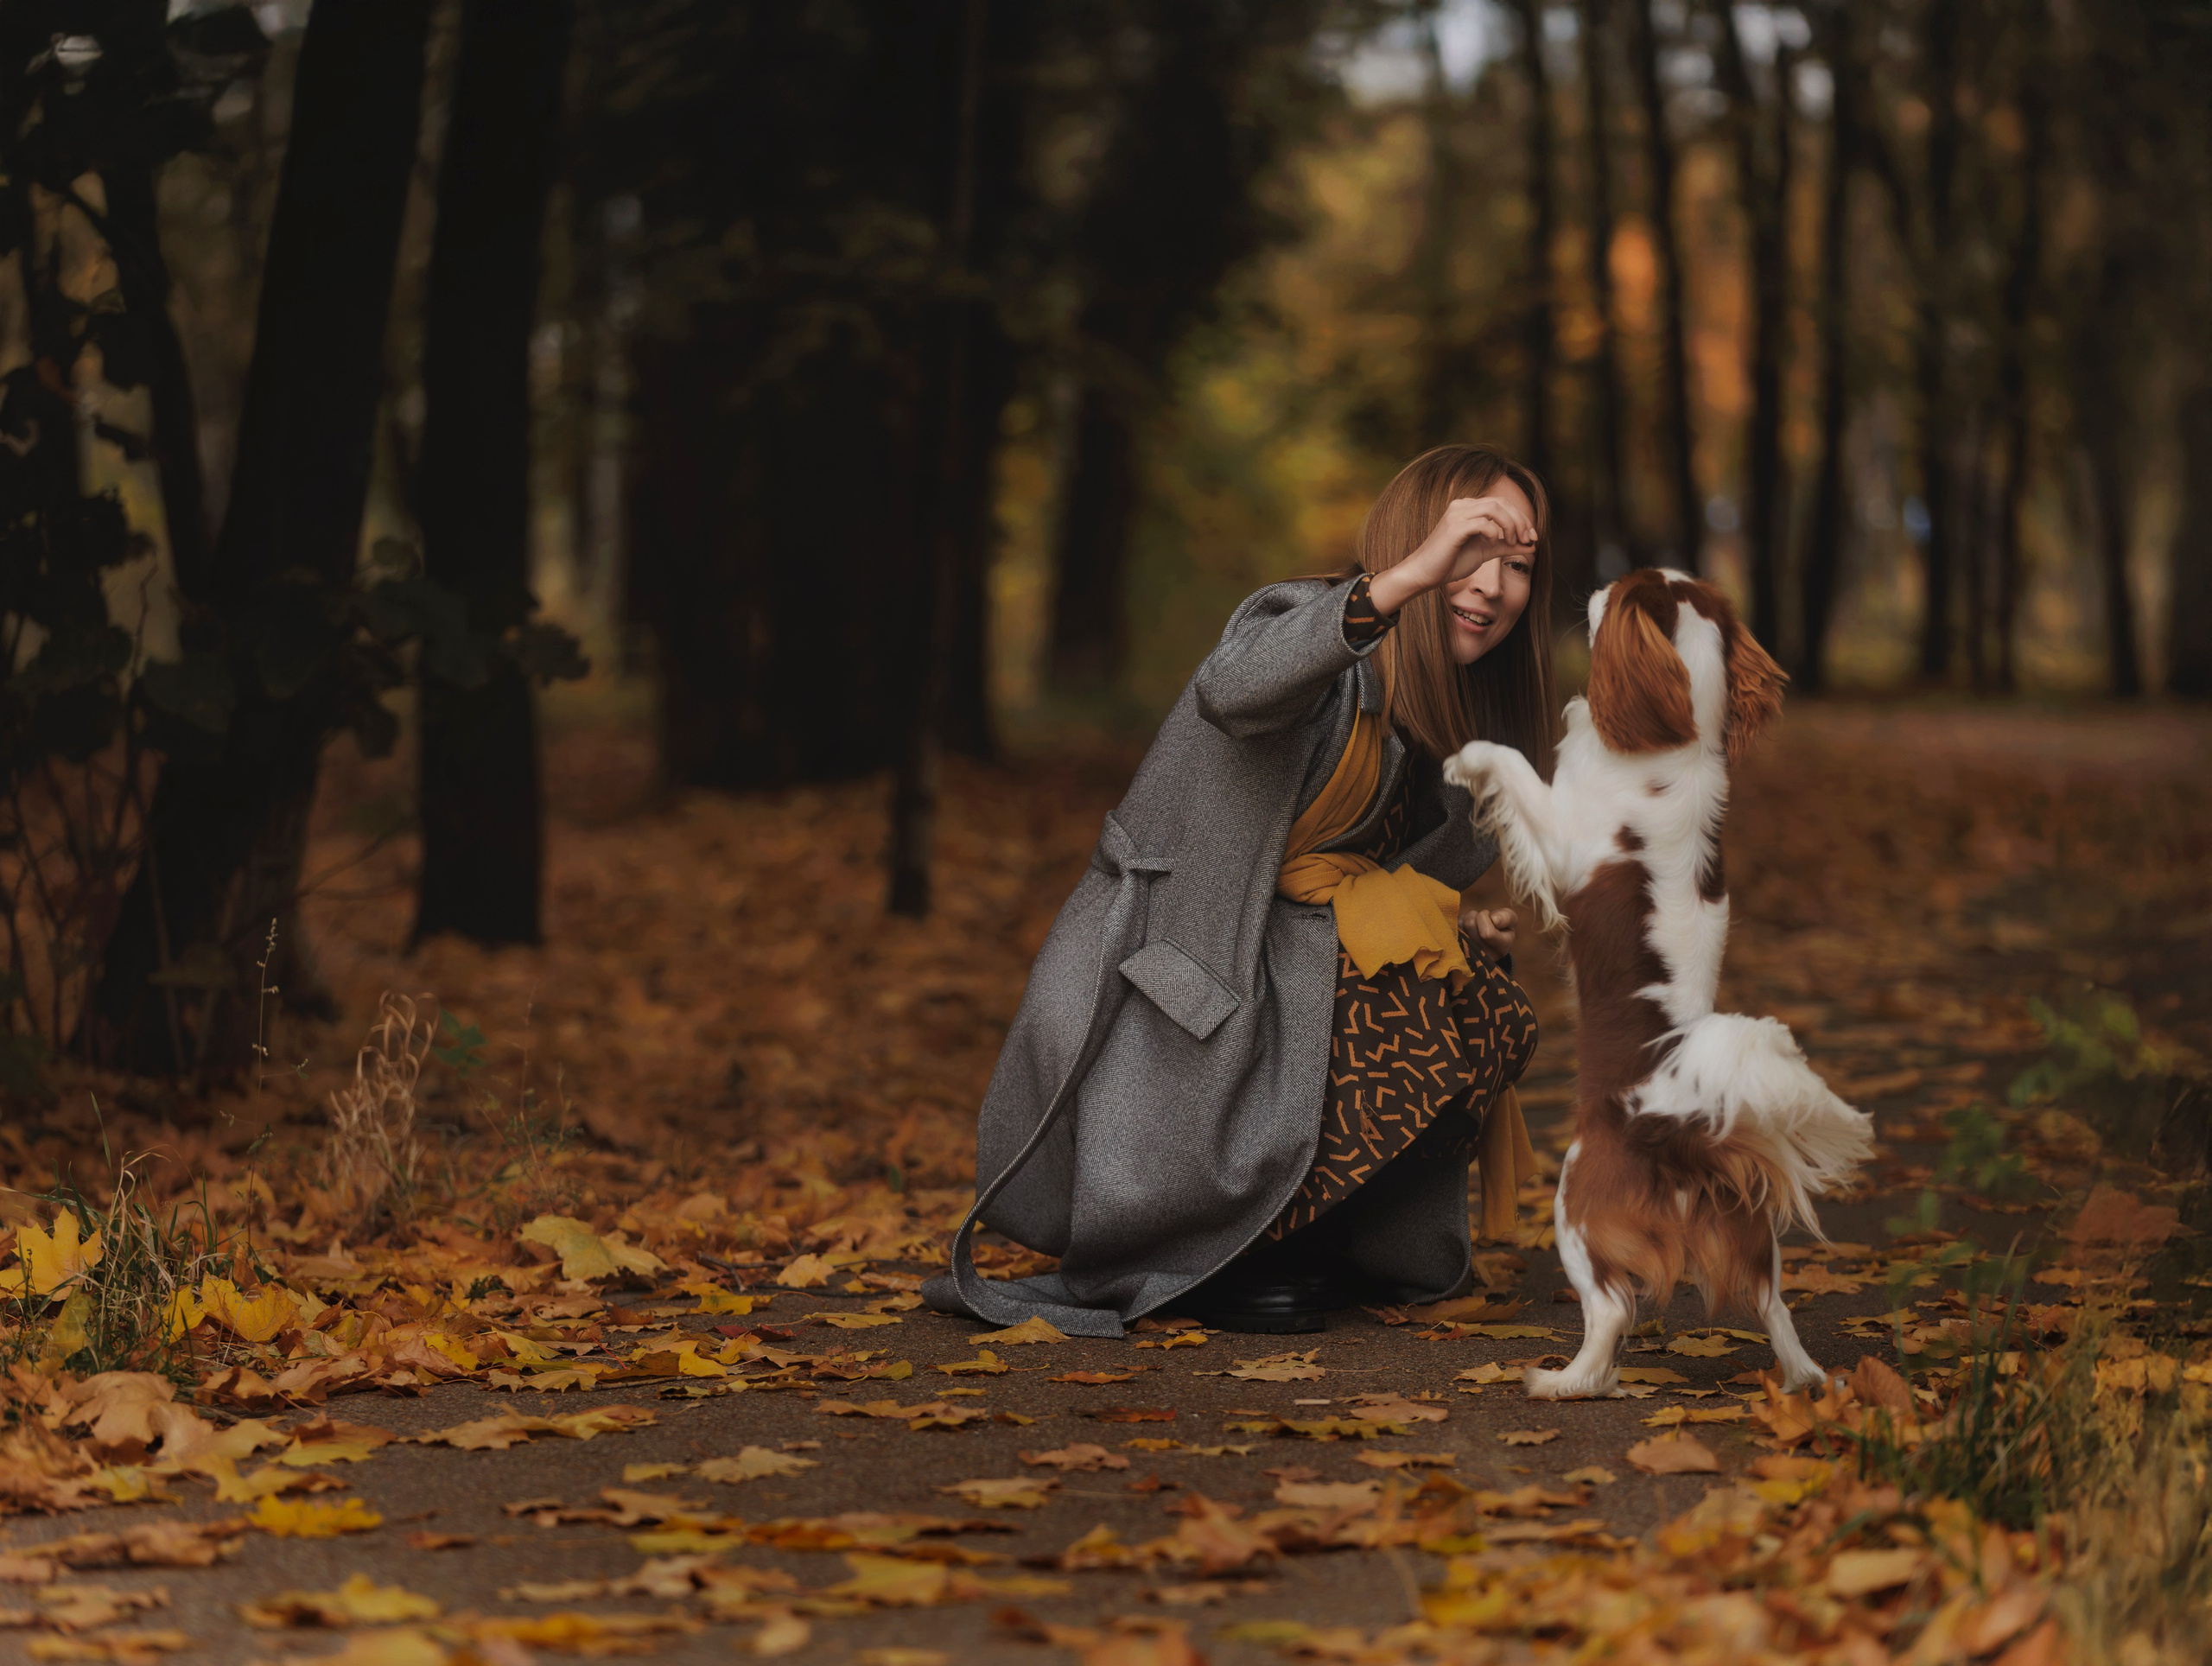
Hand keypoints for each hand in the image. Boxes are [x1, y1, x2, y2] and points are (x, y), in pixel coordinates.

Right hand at [1368, 496, 1537, 617]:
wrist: (1424, 574)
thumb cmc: (1450, 563)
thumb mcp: (1485, 552)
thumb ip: (1506, 546)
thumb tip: (1532, 546)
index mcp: (1469, 508)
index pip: (1502, 504)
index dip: (1522, 518)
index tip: (1533, 537)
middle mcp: (1462, 506)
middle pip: (1501, 502)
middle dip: (1521, 521)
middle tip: (1528, 539)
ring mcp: (1457, 515)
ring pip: (1494, 508)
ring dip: (1511, 525)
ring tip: (1513, 542)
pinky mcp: (1454, 528)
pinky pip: (1482, 523)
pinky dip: (1494, 533)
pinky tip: (1492, 544)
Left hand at [1461, 905, 1516, 962]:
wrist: (1490, 941)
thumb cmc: (1501, 928)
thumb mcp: (1510, 921)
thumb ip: (1506, 917)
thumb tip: (1494, 920)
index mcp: (1500, 949)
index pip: (1487, 933)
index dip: (1486, 917)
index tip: (1491, 918)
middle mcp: (1483, 955)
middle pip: (1470, 924)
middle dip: (1477, 915)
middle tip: (1483, 920)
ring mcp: (1468, 953)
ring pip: (1460, 924)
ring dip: (1468, 917)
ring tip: (1476, 924)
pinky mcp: (1456, 949)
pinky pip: (1452, 926)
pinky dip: (1460, 922)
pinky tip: (1468, 928)